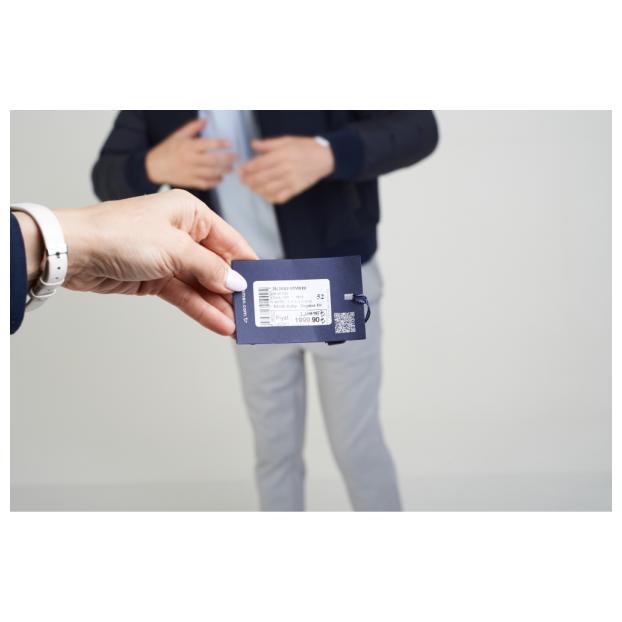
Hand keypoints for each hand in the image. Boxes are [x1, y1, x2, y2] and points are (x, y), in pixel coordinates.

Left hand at [40, 190, 255, 334]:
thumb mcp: (175, 248)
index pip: (230, 240)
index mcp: (190, 213)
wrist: (74, 252)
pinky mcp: (156, 278)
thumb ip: (209, 268)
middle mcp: (182, 233)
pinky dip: (201, 309)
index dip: (248, 263)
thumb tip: (237, 283)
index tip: (265, 283)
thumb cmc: (121, 234)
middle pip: (217, 265)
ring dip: (219, 305)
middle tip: (254, 311)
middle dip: (234, 289)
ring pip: (202, 284)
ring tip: (240, 325)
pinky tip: (219, 324)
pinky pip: (185, 295)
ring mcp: (169, 258)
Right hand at [145, 118, 236, 189]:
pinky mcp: (190, 182)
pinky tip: (220, 178)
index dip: (220, 143)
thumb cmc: (168, 149)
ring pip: (211, 173)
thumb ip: (192, 128)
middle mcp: (190, 160)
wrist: (154, 167)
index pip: (207, 144)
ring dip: (223, 171)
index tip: (229, 143)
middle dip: (227, 159)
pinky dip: (215, 182)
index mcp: (188, 147)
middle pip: (213, 160)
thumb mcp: (178, 136)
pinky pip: (205, 184)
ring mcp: (190, 172)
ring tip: (231, 168)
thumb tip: (205, 120)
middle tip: (236, 157)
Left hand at [239, 136, 334, 203]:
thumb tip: (253, 144)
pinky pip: (279, 197)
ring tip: (252, 188)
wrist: (324, 158)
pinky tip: (265, 194)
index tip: (240, 171)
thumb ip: (268, 144)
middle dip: (248, 181)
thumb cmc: (305, 147)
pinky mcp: (296, 189)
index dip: (246, 169)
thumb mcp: (287, 140)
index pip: (258, 164)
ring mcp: (291, 181)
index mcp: (282, 154)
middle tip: (243, 181)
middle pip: (261, 178)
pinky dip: (269, 198)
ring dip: (256, 190)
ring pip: (268, 189)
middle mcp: (285, 168)